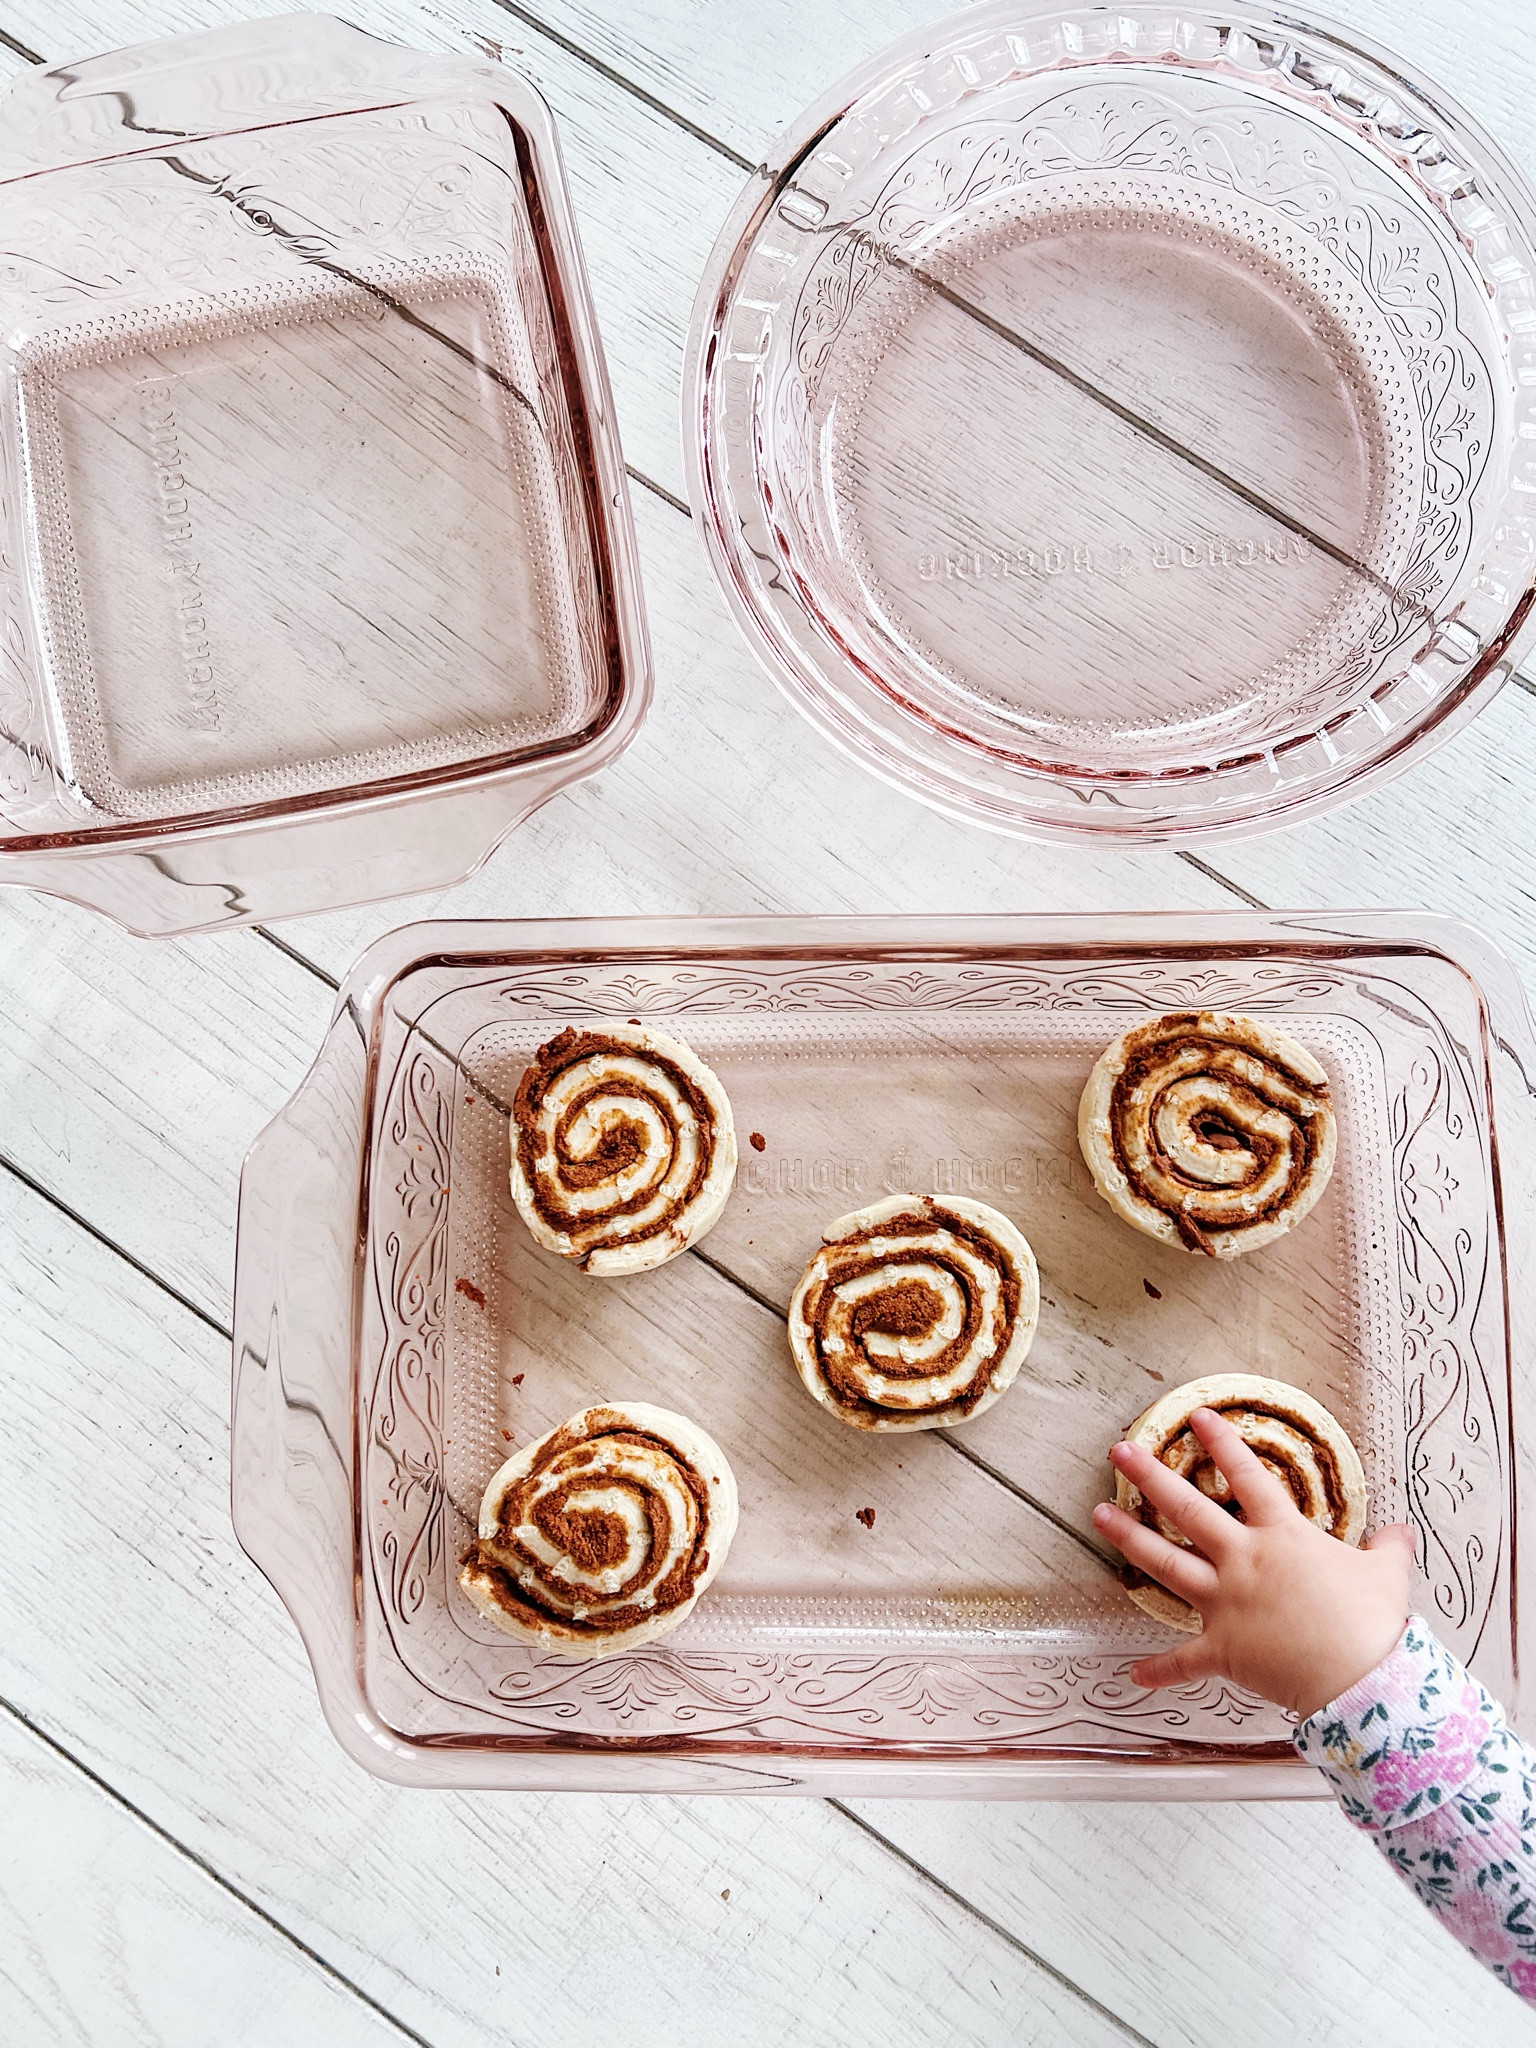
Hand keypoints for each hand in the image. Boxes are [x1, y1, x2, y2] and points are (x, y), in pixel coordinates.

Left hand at [1092, 1406, 1414, 1718]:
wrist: (1361, 1681)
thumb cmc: (1372, 1624)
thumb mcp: (1386, 1575)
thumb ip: (1387, 1549)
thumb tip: (1400, 1533)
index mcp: (1282, 1536)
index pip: (1248, 1476)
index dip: (1223, 1444)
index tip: (1198, 1417)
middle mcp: (1245, 1560)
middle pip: (1188, 1509)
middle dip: (1149, 1475)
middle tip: (1120, 1451)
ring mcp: (1226, 1602)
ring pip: (1166, 1563)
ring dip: (1129, 1539)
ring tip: (1097, 1515)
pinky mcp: (1221, 1648)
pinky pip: (1183, 1661)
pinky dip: (1159, 1670)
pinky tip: (1135, 1676)